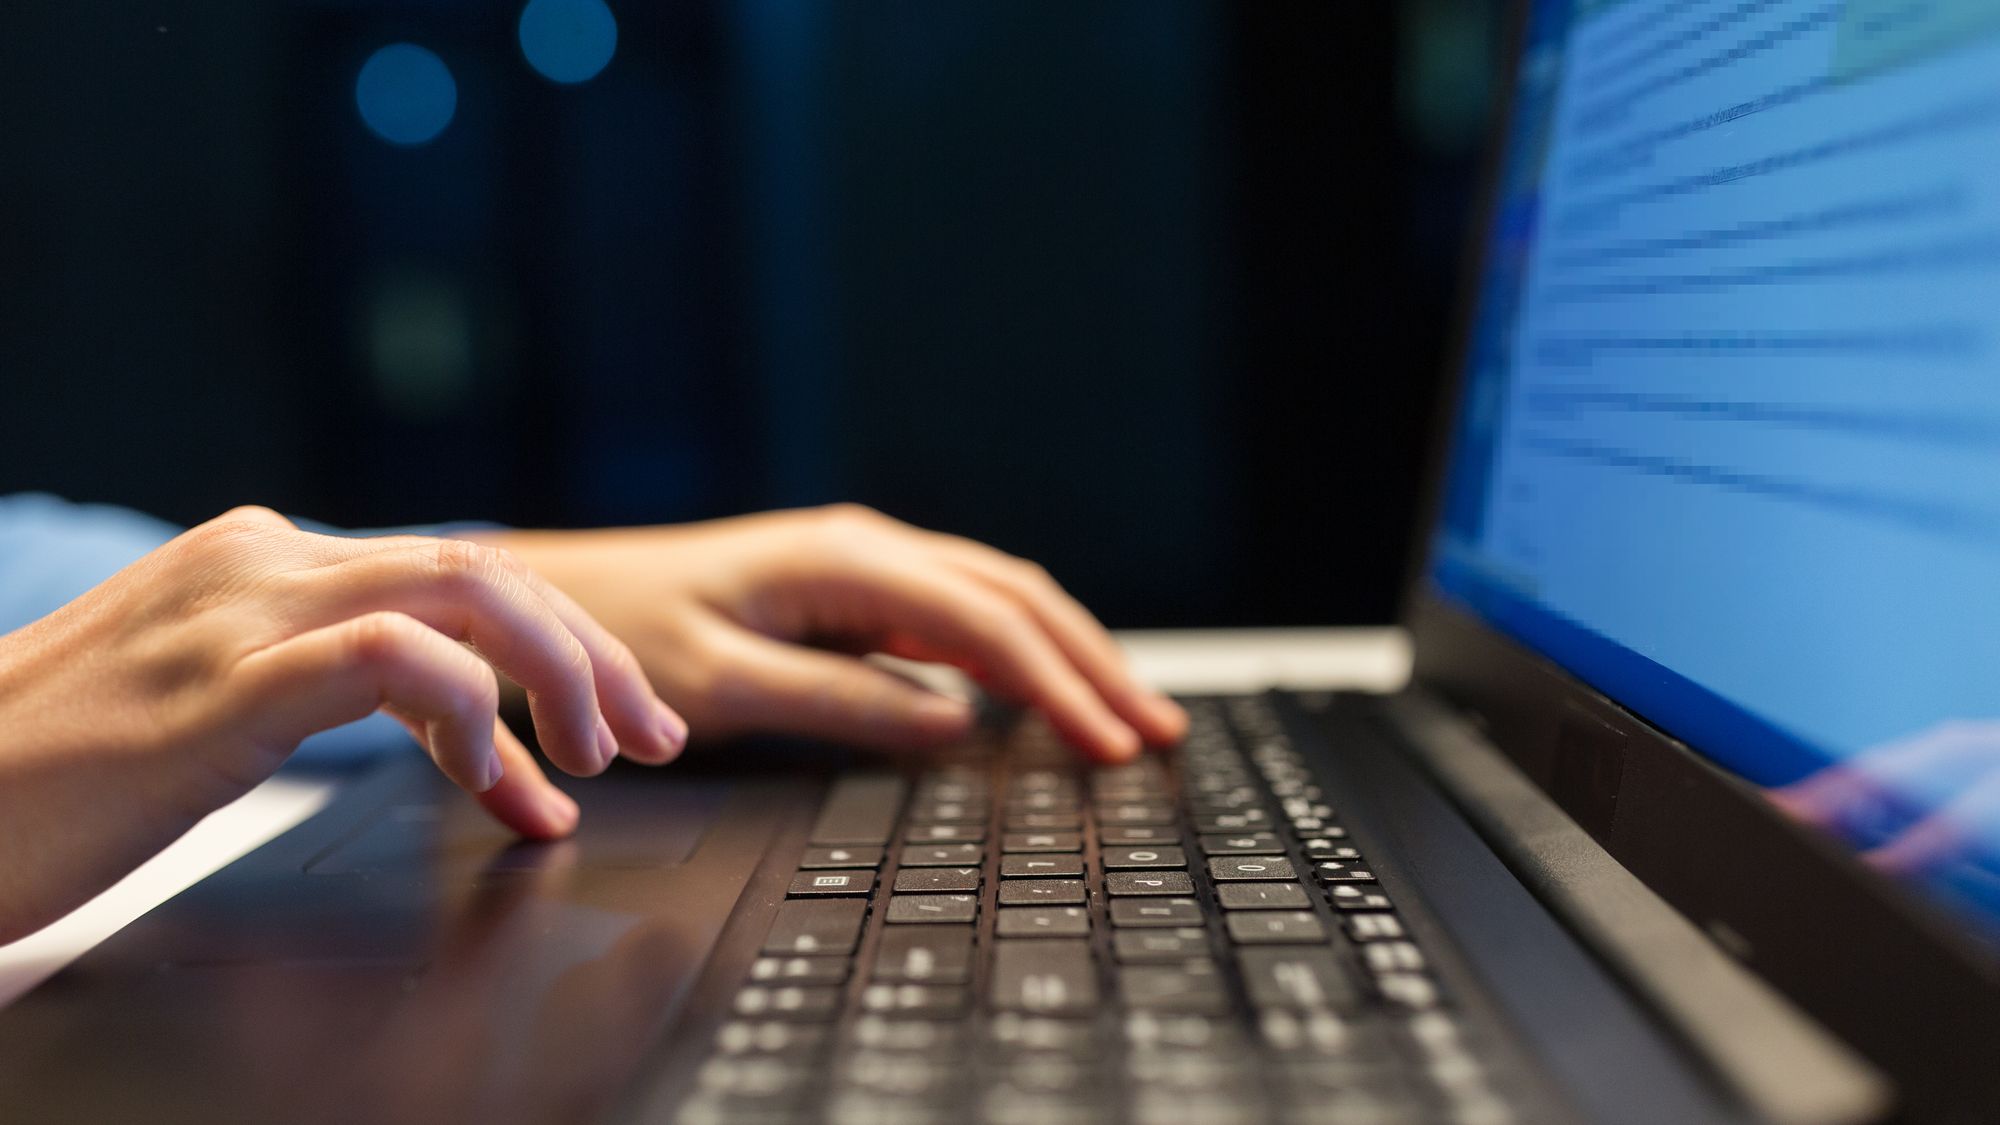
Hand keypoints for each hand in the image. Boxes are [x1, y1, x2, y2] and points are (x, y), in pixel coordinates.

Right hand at [0, 507, 682, 941]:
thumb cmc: (53, 780)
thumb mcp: (222, 720)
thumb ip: (344, 701)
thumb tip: (480, 750)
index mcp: (265, 561)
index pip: (460, 578)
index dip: (563, 649)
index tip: (618, 728)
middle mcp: (263, 560)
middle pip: (491, 572)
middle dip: (595, 656)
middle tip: (656, 738)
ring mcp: (239, 610)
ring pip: (468, 592)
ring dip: (564, 674)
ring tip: (601, 760)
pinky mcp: (218, 685)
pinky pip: (392, 660)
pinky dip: (474, 712)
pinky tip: (494, 773)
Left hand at [491, 504, 1185, 760]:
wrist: (556, 598)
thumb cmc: (619, 640)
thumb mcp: (723, 686)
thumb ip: (845, 703)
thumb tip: (954, 726)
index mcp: (846, 561)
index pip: (986, 622)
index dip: (1060, 685)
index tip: (1111, 743)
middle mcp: (868, 549)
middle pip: (1016, 598)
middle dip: (1093, 664)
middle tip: (1156, 731)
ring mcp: (864, 567)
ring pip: (998, 602)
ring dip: (1066, 656)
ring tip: (1127, 715)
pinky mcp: (852, 594)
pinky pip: (958, 618)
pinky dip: (1017, 656)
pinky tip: (1045, 693)